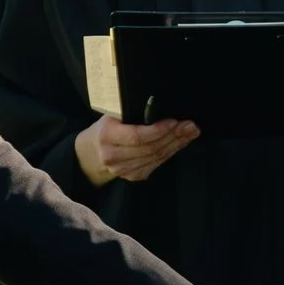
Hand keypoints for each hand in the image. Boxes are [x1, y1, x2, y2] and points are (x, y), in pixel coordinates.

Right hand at [78, 113, 197, 187]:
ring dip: (176, 144)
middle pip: (150, 148)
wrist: (93, 151)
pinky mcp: (133, 176)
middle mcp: (113, 156)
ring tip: (190, 132)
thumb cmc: (107, 127)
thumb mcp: (113, 115)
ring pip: (156, 157)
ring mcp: (123, 170)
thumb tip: (161, 108)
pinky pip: (156, 164)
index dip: (158, 130)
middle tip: (190, 126)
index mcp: (106, 136)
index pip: (136, 136)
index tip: (174, 122)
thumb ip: (133, 113)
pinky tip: (180, 143)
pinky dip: (170, 152)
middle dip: (173, 136)